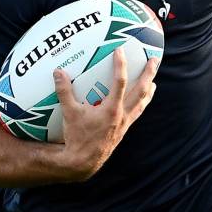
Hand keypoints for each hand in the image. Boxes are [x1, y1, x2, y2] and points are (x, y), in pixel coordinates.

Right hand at [52, 49, 158, 180]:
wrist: (84, 161)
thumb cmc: (77, 136)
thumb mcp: (68, 113)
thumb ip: (64, 91)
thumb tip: (58, 71)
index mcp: (111, 109)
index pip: (120, 81)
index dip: (120, 64)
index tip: (120, 50)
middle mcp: (122, 115)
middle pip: (141, 90)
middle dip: (148, 74)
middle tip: (154, 60)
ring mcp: (124, 123)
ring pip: (142, 103)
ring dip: (149, 90)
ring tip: (154, 82)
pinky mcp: (123, 130)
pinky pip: (136, 113)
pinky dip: (141, 104)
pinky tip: (140, 102)